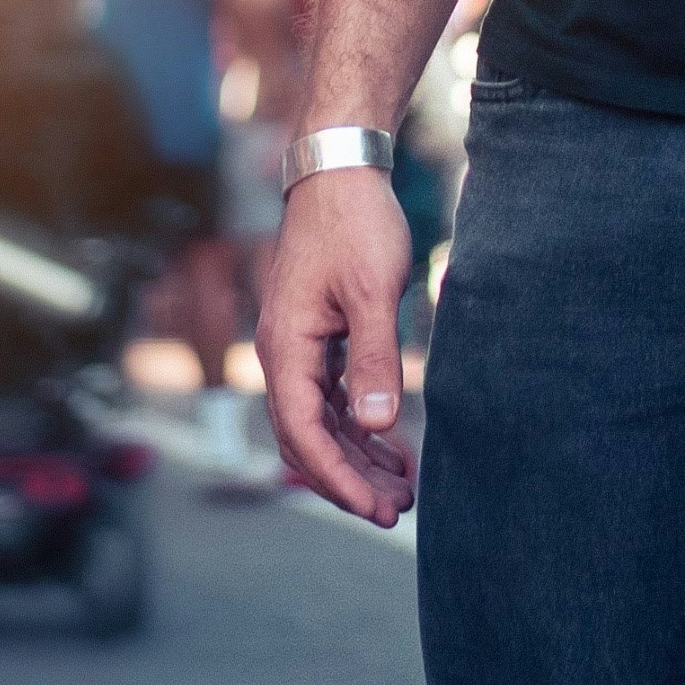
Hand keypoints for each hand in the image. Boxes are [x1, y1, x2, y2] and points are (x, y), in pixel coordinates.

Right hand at [256, 165, 419, 523]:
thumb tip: (377, 423)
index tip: (374, 508)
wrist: (340, 172)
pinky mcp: (317, 339)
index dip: (337, 477)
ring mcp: (298, 348)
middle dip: (348, 480)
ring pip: (320, 423)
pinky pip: (331, 399)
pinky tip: (392, 447)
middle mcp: (282, 354)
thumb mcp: (372, 291)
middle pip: (306, 438)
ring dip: (357, 459)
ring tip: (402, 490)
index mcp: (285, 347)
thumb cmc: (355, 225)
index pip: (302, 432)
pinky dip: (359, 427)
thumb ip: (375, 358)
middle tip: (396, 513)